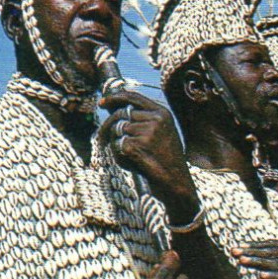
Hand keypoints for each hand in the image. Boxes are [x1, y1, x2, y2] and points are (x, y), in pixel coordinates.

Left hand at [100, 90, 198, 222]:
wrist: (175, 180)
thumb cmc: (164, 158)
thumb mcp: (160, 132)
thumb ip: (141, 119)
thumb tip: (112, 109)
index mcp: (162, 113)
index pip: (134, 98)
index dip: (115, 98)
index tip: (102, 102)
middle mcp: (155, 120)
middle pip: (121, 114)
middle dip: (110, 125)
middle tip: (104, 135)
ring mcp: (146, 132)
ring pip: (117, 130)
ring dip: (117, 142)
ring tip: (131, 154)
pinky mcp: (136, 146)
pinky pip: (116, 145)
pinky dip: (118, 154)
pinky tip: (133, 162)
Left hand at [231, 236, 277, 278]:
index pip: (271, 245)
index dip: (254, 247)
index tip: (239, 247)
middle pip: (270, 252)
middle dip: (251, 252)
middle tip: (232, 251)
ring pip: (276, 263)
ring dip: (258, 262)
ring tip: (241, 261)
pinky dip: (274, 277)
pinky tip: (261, 277)